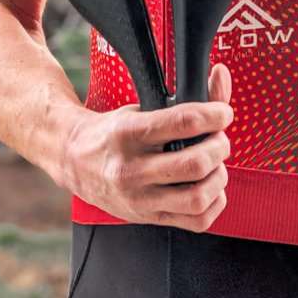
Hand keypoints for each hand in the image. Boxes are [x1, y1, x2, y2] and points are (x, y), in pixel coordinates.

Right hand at [61, 63, 233, 229]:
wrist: (74, 161)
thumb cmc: (111, 132)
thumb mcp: (140, 108)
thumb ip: (184, 100)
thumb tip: (220, 77)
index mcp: (129, 133)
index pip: (183, 122)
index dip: (215, 115)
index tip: (223, 113)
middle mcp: (133, 169)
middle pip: (195, 164)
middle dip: (219, 147)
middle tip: (218, 138)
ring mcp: (140, 199)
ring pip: (198, 197)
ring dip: (218, 177)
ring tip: (214, 164)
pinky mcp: (147, 219)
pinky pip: (196, 221)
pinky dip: (213, 202)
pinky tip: (208, 186)